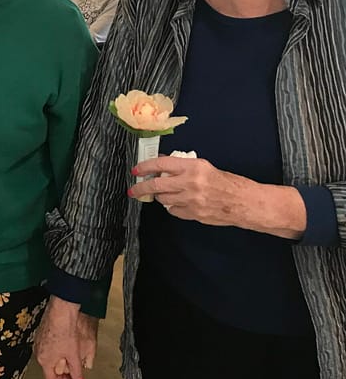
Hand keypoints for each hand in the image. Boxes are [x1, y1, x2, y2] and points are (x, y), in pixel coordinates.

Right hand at [35, 296, 96, 378]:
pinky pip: (47, 348)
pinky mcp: (41, 334)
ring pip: (48, 358)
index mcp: (45, 361)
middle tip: (73, 374)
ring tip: (70, 361)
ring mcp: (39, 342)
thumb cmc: (64, 330)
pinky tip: (65, 348)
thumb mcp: (74, 355)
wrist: (61, 311)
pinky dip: (56, 352)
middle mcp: (39, 352)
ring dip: (59, 363)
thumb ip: (76, 371)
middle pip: (49, 370)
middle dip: (62, 374)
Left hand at [131, 155, 249, 225]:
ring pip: (163, 199)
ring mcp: (192, 200)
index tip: (136, 170)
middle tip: (133, 189)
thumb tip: (162, 165)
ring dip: (160, 196)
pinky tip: (179, 203)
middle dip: (141, 187)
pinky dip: (173, 207)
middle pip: (156, 185)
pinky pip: (174, 211)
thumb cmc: (228, 183)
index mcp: (194, 167)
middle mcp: (190, 183)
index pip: (161, 164)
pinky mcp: (194, 214)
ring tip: (162, 194)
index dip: (145, 167)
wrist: (245, 203)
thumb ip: (182, 167)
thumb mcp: (204, 167)